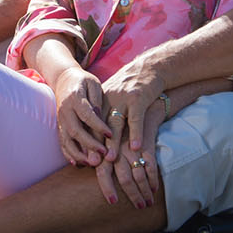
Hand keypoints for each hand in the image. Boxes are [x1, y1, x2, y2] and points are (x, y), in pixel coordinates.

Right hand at [52, 67, 111, 166]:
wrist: (64, 79)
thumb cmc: (83, 81)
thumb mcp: (93, 84)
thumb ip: (97, 100)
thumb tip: (100, 117)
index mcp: (75, 98)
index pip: (87, 115)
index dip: (98, 126)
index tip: (110, 135)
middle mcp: (65, 110)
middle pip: (75, 130)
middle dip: (89, 144)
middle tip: (103, 154)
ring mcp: (60, 119)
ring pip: (67, 139)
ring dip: (79, 153)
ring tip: (92, 163)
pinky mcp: (59, 126)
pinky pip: (62, 142)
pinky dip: (69, 154)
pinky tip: (78, 163)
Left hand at [99, 61, 166, 206]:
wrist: (149, 67)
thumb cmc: (132, 88)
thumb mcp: (114, 98)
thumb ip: (105, 115)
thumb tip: (98, 140)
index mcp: (100, 101)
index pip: (89, 125)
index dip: (86, 142)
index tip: (83, 160)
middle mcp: (108, 100)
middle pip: (98, 126)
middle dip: (95, 146)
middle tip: (93, 164)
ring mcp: (123, 99)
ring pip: (115, 124)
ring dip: (112, 143)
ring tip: (109, 160)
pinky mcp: (138, 98)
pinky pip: (136, 120)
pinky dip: (136, 134)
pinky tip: (136, 148)